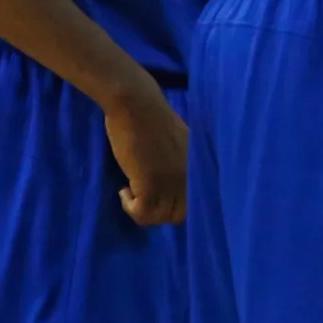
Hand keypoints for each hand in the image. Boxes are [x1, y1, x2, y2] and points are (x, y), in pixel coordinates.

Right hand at [103, 82, 187, 226]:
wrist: (136, 104)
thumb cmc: (151, 117)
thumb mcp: (179, 143)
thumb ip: (181, 163)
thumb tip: (171, 182)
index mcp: (199, 167)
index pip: (197, 202)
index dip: (175, 204)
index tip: (158, 197)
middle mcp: (190, 177)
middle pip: (179, 215)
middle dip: (158, 212)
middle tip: (142, 198)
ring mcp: (172, 182)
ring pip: (160, 218)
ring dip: (141, 211)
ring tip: (130, 193)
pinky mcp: (151, 184)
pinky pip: (143, 213)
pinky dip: (129, 207)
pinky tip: (124, 191)